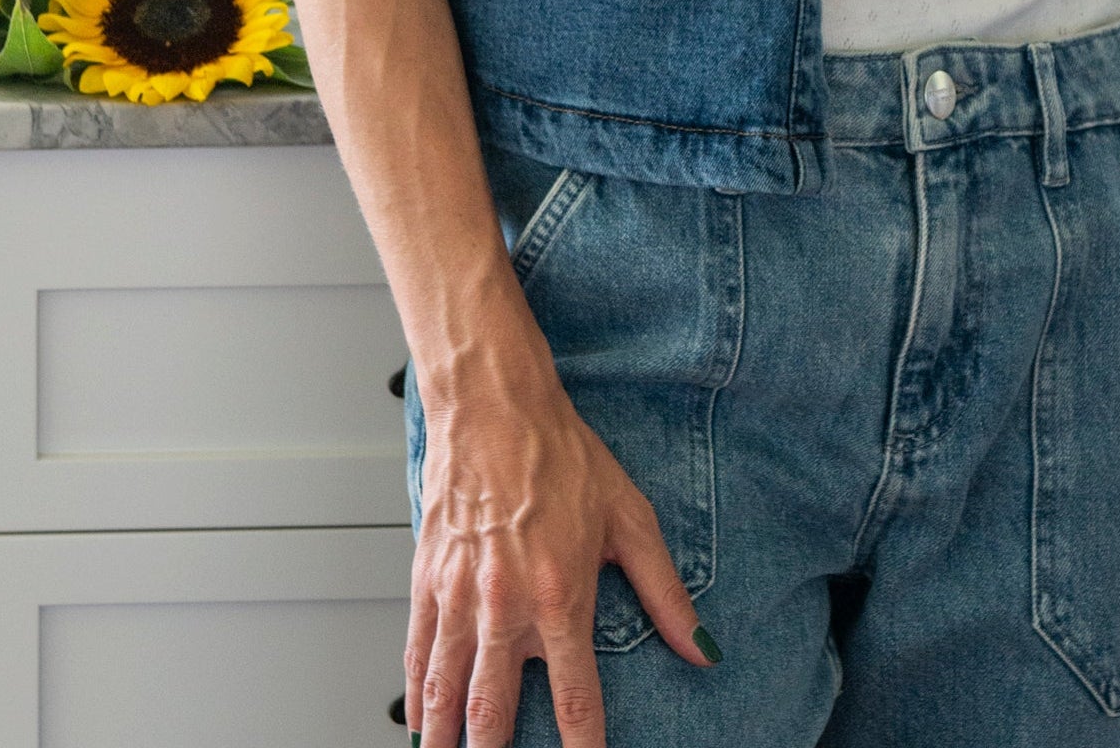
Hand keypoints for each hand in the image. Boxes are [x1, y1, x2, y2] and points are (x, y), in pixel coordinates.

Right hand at [406, 349, 715, 746]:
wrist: (493, 405)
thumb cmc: (560, 453)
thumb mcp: (630, 517)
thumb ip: (665, 591)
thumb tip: (702, 646)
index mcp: (560, 596)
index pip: (577, 703)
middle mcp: (506, 605)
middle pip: (495, 712)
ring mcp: (460, 594)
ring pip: (446, 691)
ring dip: (448, 739)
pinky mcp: (427, 577)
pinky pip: (417, 651)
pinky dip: (416, 694)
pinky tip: (421, 722)